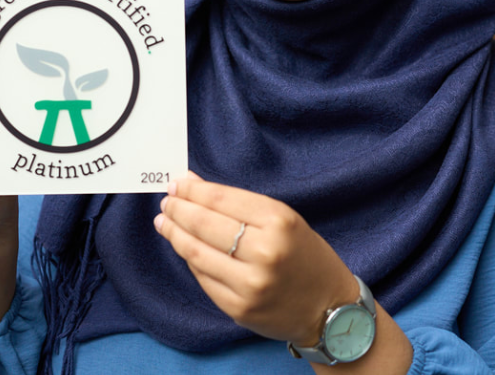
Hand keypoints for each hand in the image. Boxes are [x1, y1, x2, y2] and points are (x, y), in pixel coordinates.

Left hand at [153, 172, 355, 345]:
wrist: (330, 309)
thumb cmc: (305, 256)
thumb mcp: (283, 220)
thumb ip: (238, 203)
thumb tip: (191, 184)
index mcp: (279, 222)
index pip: (221, 199)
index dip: (192, 191)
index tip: (176, 184)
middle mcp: (264, 253)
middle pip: (203, 224)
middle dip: (178, 209)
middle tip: (166, 202)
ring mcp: (250, 284)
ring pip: (195, 253)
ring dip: (174, 234)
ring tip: (164, 221)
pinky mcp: (239, 308)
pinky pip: (202, 277)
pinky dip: (190, 259)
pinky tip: (184, 247)